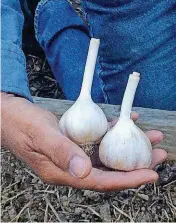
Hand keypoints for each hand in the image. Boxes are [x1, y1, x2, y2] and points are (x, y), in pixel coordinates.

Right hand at [1, 93, 166, 190]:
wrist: (10, 115)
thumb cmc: (22, 124)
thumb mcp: (40, 135)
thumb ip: (61, 152)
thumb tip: (84, 172)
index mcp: (62, 172)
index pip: (101, 181)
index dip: (127, 180)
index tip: (152, 174)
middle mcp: (71, 166)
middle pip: (109, 169)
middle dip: (136, 163)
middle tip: (159, 153)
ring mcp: (73, 154)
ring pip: (107, 154)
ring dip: (128, 146)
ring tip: (149, 136)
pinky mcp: (74, 142)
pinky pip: (98, 140)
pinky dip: (112, 132)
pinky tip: (124, 122)